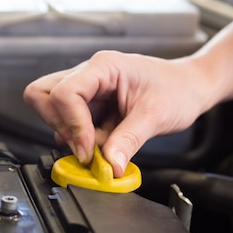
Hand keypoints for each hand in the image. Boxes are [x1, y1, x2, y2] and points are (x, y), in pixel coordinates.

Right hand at [24, 50, 208, 176]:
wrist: (190, 87)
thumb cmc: (178, 89)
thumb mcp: (157, 116)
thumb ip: (129, 140)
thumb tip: (109, 165)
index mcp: (103, 67)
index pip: (64, 93)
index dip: (72, 125)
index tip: (88, 150)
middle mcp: (88, 74)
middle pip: (42, 95)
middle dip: (58, 124)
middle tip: (83, 144)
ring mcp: (86, 89)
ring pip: (49, 108)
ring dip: (69, 133)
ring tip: (99, 144)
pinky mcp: (88, 104)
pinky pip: (67, 122)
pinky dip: (79, 138)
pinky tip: (104, 140)